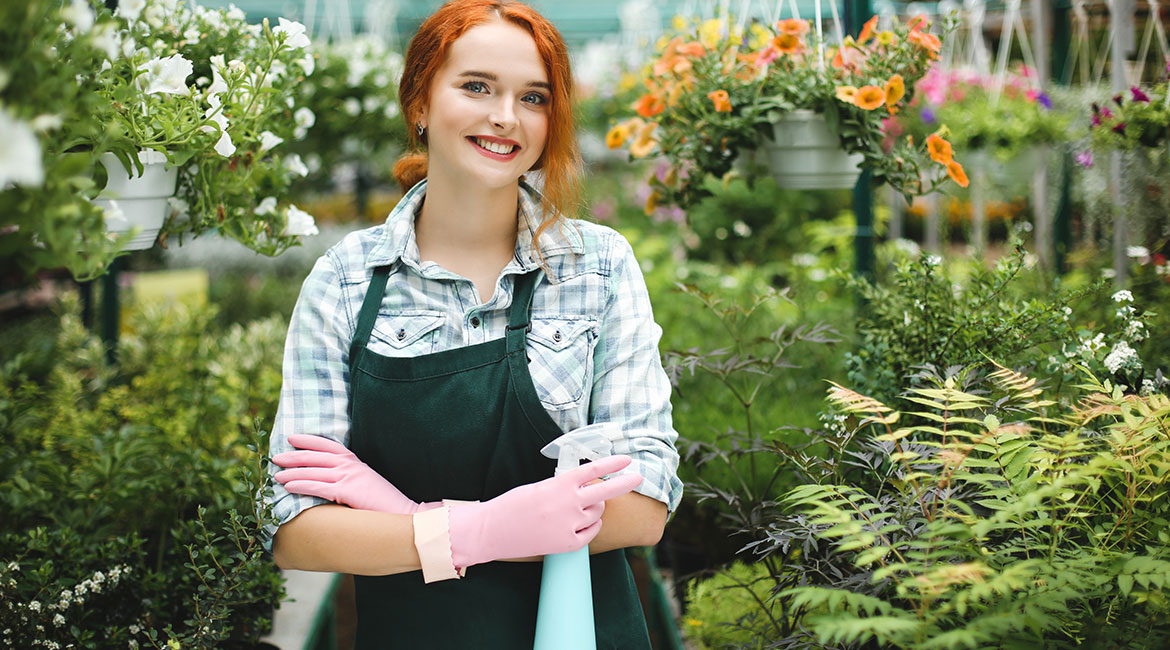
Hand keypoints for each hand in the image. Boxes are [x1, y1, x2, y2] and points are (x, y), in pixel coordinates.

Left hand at [273, 434, 430, 513]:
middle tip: (276, 457)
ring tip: (276, 473)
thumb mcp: (367, 486)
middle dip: (295, 455)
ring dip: (293, 471)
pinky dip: (302, 484)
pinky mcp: (349, 491)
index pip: (330, 446)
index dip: (310, 441)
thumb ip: (350, 481)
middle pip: (317, 456)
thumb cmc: (385, 506)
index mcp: (357, 463)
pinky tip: (288, 486)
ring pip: (315, 471)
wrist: (404, 515)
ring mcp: (351, 477)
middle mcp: (352, 466)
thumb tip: (330, 485)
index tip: (292, 438)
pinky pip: (319, 486)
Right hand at [447, 455, 642, 567]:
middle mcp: (569, 503)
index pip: (593, 470)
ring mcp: (570, 525)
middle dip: (625, 484)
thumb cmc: (515, 505)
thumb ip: (565, 487)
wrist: (494, 530)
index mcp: (560, 484)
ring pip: (596, 512)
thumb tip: (588, 488)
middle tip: (637, 478)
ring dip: (592, 508)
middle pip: (606, 493)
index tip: (627, 460)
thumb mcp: (540, 487)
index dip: (612, 465)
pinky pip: (591, 531)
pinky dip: (587, 527)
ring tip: (571, 510)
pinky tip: (573, 525)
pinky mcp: (569, 544)